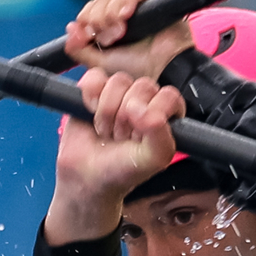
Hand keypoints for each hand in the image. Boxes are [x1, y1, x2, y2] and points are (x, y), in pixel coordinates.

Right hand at [43, 67, 186, 247]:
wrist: (87, 178)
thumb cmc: (122, 171)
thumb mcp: (153, 159)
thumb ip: (160, 136)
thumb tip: (143, 110)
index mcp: (164, 115)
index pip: (168, 96)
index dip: (152, 114)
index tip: (140, 135)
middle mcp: (144, 101)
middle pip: (142, 86)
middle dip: (127, 116)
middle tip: (120, 137)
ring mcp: (119, 95)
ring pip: (118, 81)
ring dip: (107, 111)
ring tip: (105, 131)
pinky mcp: (94, 91)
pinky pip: (94, 77)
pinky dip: (89, 94)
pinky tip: (88, 112)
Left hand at [61, 0, 183, 84]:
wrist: (163, 73)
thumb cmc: (136, 71)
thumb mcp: (99, 64)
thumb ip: (80, 50)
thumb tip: (70, 28)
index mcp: (107, 28)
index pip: (90, 10)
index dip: (85, 18)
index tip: (87, 33)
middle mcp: (122, 16)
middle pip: (101, 1)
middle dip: (97, 16)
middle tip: (105, 36)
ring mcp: (138, 8)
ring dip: (111, 12)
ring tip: (119, 32)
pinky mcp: (155, 3)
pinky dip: (129, 0)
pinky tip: (126, 14)